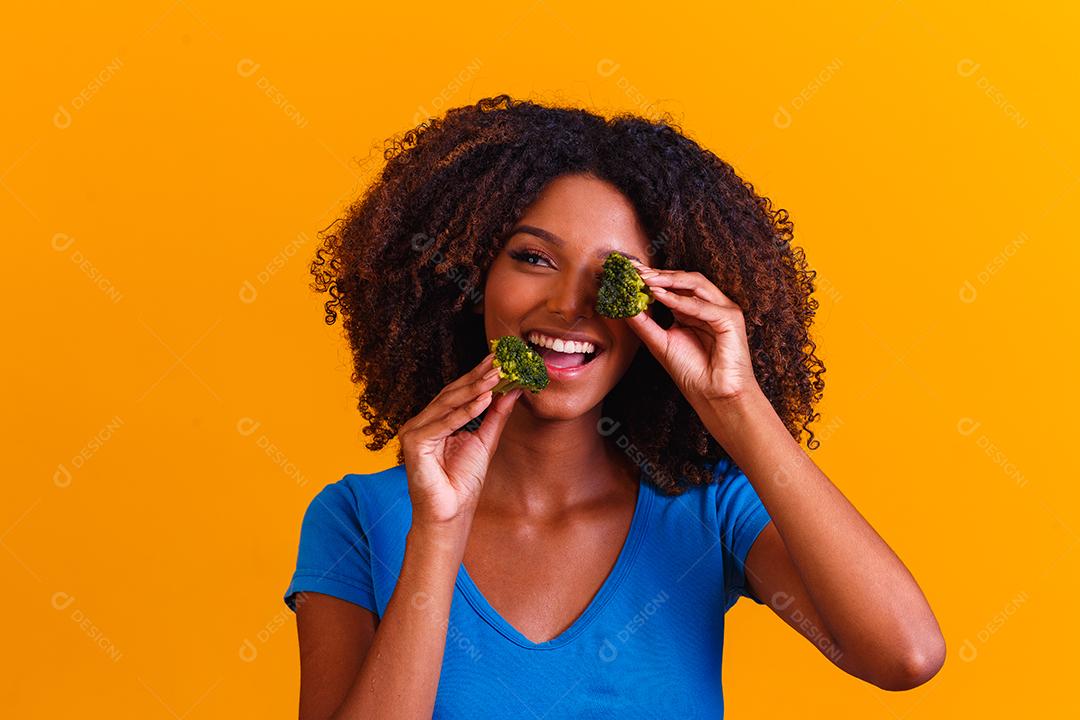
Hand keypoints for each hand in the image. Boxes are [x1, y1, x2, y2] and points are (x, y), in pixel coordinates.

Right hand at [398, 353, 521, 525]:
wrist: (450, 514)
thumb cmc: (462, 482)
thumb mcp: (485, 442)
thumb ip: (496, 416)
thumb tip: (512, 390)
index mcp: (435, 421)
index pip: (458, 392)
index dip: (478, 375)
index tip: (499, 358)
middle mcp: (421, 422)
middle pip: (452, 393)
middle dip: (478, 377)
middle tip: (500, 361)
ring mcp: (414, 431)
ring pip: (447, 404)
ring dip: (474, 389)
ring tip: (497, 375)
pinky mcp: (413, 442)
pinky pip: (443, 423)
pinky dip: (464, 411)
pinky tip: (484, 399)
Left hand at [624, 258, 760, 405]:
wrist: (714, 396)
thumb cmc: (692, 372)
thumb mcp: (660, 343)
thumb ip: (644, 323)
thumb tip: (624, 305)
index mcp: (694, 310)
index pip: (674, 286)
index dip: (653, 278)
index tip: (630, 274)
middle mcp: (709, 306)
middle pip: (685, 280)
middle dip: (660, 274)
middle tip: (637, 272)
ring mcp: (722, 311)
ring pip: (696, 285)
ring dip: (670, 281)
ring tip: (647, 280)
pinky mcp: (731, 320)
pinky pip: (704, 306)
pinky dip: (681, 301)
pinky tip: (661, 297)